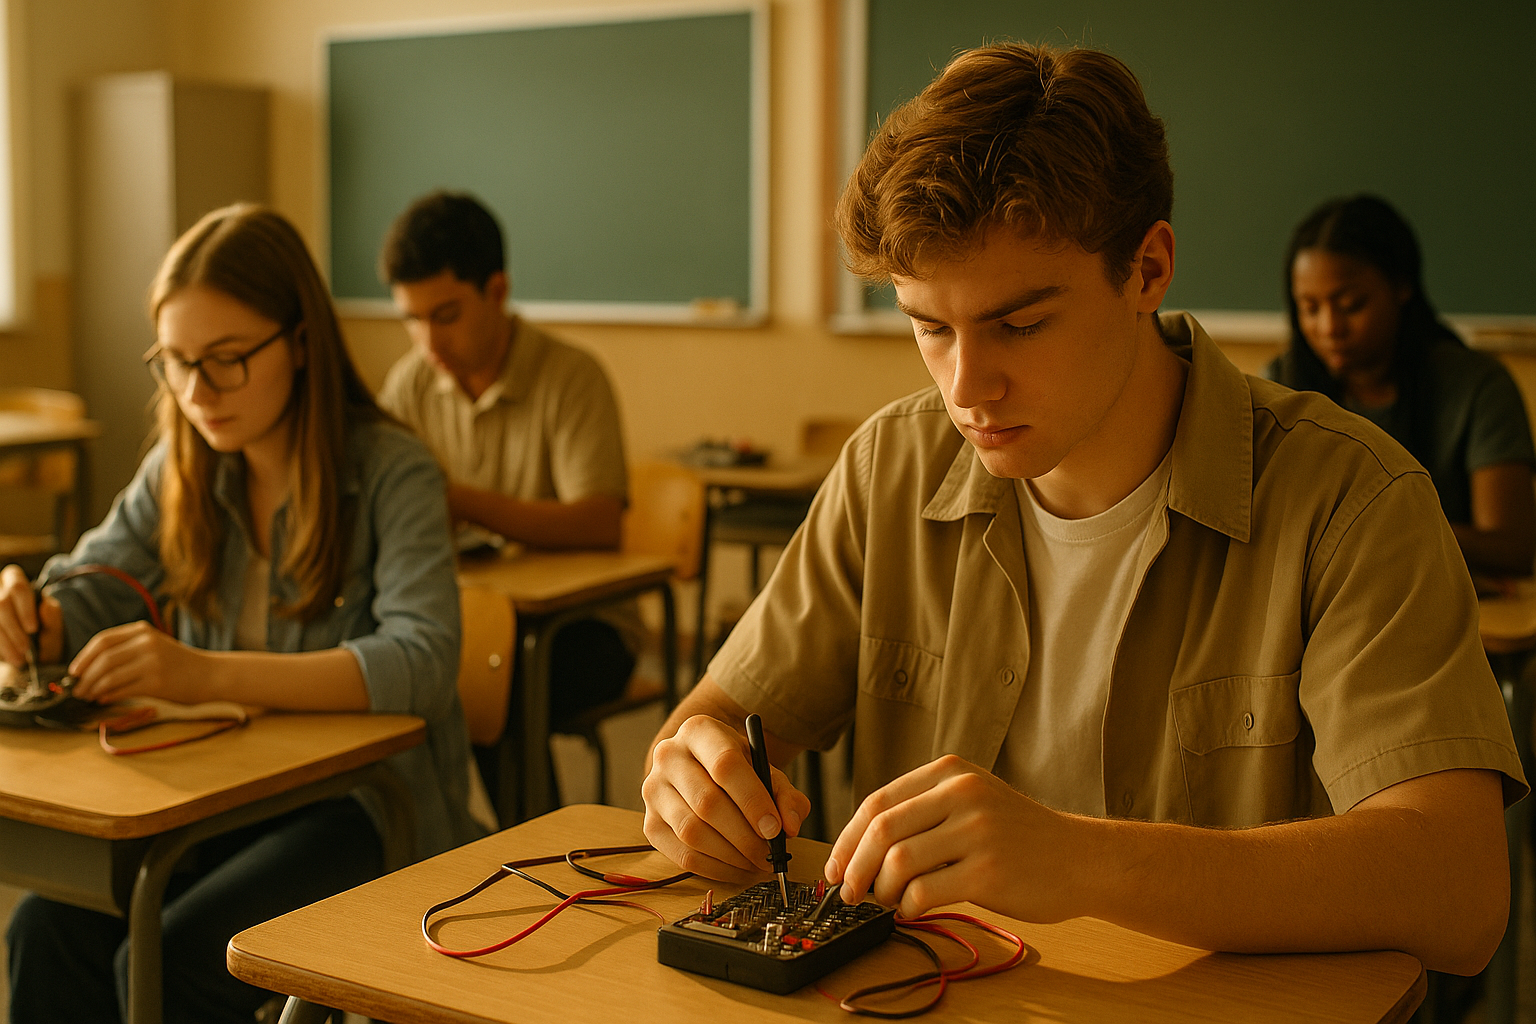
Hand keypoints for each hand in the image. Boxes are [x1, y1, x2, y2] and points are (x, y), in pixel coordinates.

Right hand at [0, 564, 62, 666]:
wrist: (27, 651)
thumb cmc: (41, 634)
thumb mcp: (52, 628)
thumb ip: (53, 618)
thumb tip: (47, 605)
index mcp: (14, 580)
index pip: (18, 588)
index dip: (25, 610)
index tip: (32, 629)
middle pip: (1, 604)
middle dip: (14, 629)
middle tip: (26, 649)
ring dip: (5, 642)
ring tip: (18, 659)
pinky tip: (7, 659)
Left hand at [69, 622, 208, 703]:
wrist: (211, 675)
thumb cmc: (179, 664)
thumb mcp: (154, 646)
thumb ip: (127, 650)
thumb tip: (89, 669)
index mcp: (143, 631)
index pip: (103, 641)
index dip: (83, 657)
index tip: (73, 672)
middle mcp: (147, 644)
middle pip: (103, 660)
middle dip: (84, 677)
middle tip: (76, 690)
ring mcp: (153, 663)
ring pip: (109, 677)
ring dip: (93, 689)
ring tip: (88, 697)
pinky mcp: (157, 683)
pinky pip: (122, 691)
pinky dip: (107, 697)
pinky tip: (104, 700)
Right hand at [642, 714, 812, 881]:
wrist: (699, 768)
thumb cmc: (736, 769)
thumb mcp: (764, 769)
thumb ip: (784, 795)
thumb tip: (790, 826)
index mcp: (699, 731)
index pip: (725, 765)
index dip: (752, 800)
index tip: (775, 829)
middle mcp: (668, 756)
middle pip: (707, 802)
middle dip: (745, 836)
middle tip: (771, 854)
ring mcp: (653, 791)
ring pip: (692, 832)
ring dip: (731, 856)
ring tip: (757, 862)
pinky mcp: (650, 824)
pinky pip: (682, 855)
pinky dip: (715, 868)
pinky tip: (737, 868)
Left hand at [825, 754, 1082, 920]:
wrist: (1081, 858)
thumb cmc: (1020, 836)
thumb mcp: (973, 799)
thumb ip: (924, 810)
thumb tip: (859, 846)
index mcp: (950, 772)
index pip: (877, 802)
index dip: (847, 838)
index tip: (835, 866)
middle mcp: (962, 794)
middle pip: (881, 830)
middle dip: (854, 867)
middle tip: (847, 891)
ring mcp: (976, 831)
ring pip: (898, 862)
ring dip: (881, 890)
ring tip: (889, 900)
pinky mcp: (988, 871)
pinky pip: (925, 892)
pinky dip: (908, 907)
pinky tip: (915, 909)